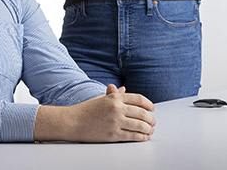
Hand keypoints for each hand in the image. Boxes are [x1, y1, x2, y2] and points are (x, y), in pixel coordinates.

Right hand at [34, 84, 154, 142]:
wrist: (73, 122)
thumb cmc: (86, 110)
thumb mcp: (101, 99)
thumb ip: (114, 95)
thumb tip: (124, 89)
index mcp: (114, 98)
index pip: (138, 99)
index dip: (148, 104)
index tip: (152, 109)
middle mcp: (116, 108)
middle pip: (142, 112)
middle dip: (150, 119)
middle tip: (153, 122)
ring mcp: (115, 121)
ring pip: (139, 125)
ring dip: (148, 129)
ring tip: (150, 131)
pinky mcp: (113, 134)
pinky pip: (132, 136)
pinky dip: (141, 137)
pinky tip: (144, 138)